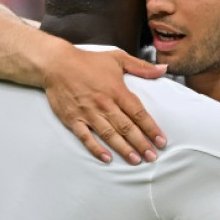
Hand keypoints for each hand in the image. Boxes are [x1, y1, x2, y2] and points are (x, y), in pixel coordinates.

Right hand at [42, 47, 167, 163]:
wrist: (57, 64)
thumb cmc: (88, 61)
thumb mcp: (118, 58)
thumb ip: (142, 67)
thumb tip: (163, 69)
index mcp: (117, 91)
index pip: (138, 113)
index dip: (151, 128)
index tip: (161, 141)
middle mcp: (104, 104)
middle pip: (126, 127)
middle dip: (141, 143)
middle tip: (152, 157)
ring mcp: (88, 113)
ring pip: (109, 135)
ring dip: (123, 149)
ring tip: (136, 160)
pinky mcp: (73, 119)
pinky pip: (86, 137)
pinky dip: (96, 148)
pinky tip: (106, 158)